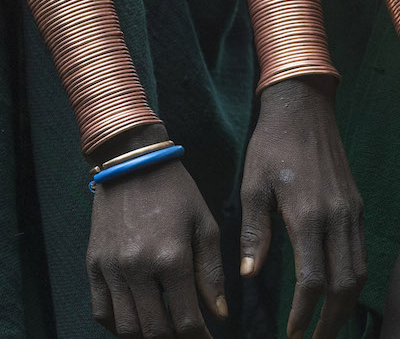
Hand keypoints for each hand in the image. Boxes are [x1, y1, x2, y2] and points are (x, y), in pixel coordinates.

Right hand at [87, 153, 226, 336]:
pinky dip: (118, 325)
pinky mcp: (93, 266)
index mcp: (171, 258)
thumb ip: (212, 273)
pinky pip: (101, 312)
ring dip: (147, 335)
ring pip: (126, 328)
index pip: (185, 319)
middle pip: (154, 330)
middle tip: (189, 334)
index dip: (200, 338)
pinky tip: (137, 320)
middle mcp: (137, 268)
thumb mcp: (205, 226)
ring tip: (166, 329)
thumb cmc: (177, 193)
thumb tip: (220, 314)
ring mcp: (111, 269)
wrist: (133, 164)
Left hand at [239, 76, 365, 338]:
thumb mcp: (253, 186)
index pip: (313, 279)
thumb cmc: (272, 144)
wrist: (305, 108)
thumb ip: (254, 232)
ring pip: (360, 270)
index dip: (304, 312)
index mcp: (308, 215)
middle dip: (332, 320)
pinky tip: (340, 291)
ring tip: (329, 326)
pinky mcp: (356, 204)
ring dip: (348, 304)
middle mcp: (337, 216)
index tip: (290, 332)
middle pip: (345, 284)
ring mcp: (352, 210)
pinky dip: (354, 279)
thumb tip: (249, 275)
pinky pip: (361, 251)